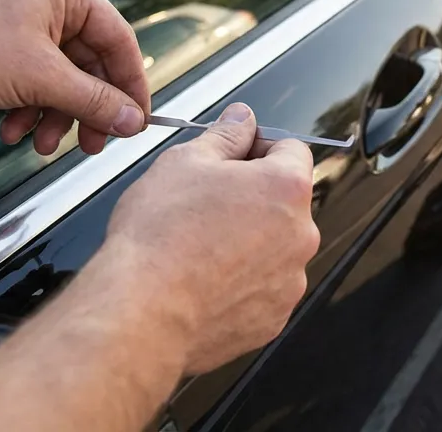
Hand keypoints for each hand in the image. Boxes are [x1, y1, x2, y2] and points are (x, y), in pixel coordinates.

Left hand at [0, 0, 151, 154]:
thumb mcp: (39, 78)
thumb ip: (92, 100)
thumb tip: (132, 119)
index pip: (118, 40)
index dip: (130, 86)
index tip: (137, 122)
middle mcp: (47, 2)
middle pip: (89, 64)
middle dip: (85, 109)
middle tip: (92, 145)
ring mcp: (21, 25)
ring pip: (59, 79)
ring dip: (55, 116)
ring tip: (43, 145)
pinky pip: (32, 83)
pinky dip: (28, 109)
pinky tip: (12, 131)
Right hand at [103, 103, 318, 373]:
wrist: (140, 315)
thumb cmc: (159, 239)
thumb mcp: (185, 162)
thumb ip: (225, 135)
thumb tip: (242, 120)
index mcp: (286, 189)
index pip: (292, 149)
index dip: (258, 145)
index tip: (232, 155)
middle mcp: (300, 237)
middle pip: (284, 202)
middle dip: (251, 196)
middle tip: (204, 202)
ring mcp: (289, 283)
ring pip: (272, 248)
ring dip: (246, 241)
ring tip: (197, 246)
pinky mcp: (272, 320)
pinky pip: (261, 289)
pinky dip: (239, 282)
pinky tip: (202, 279)